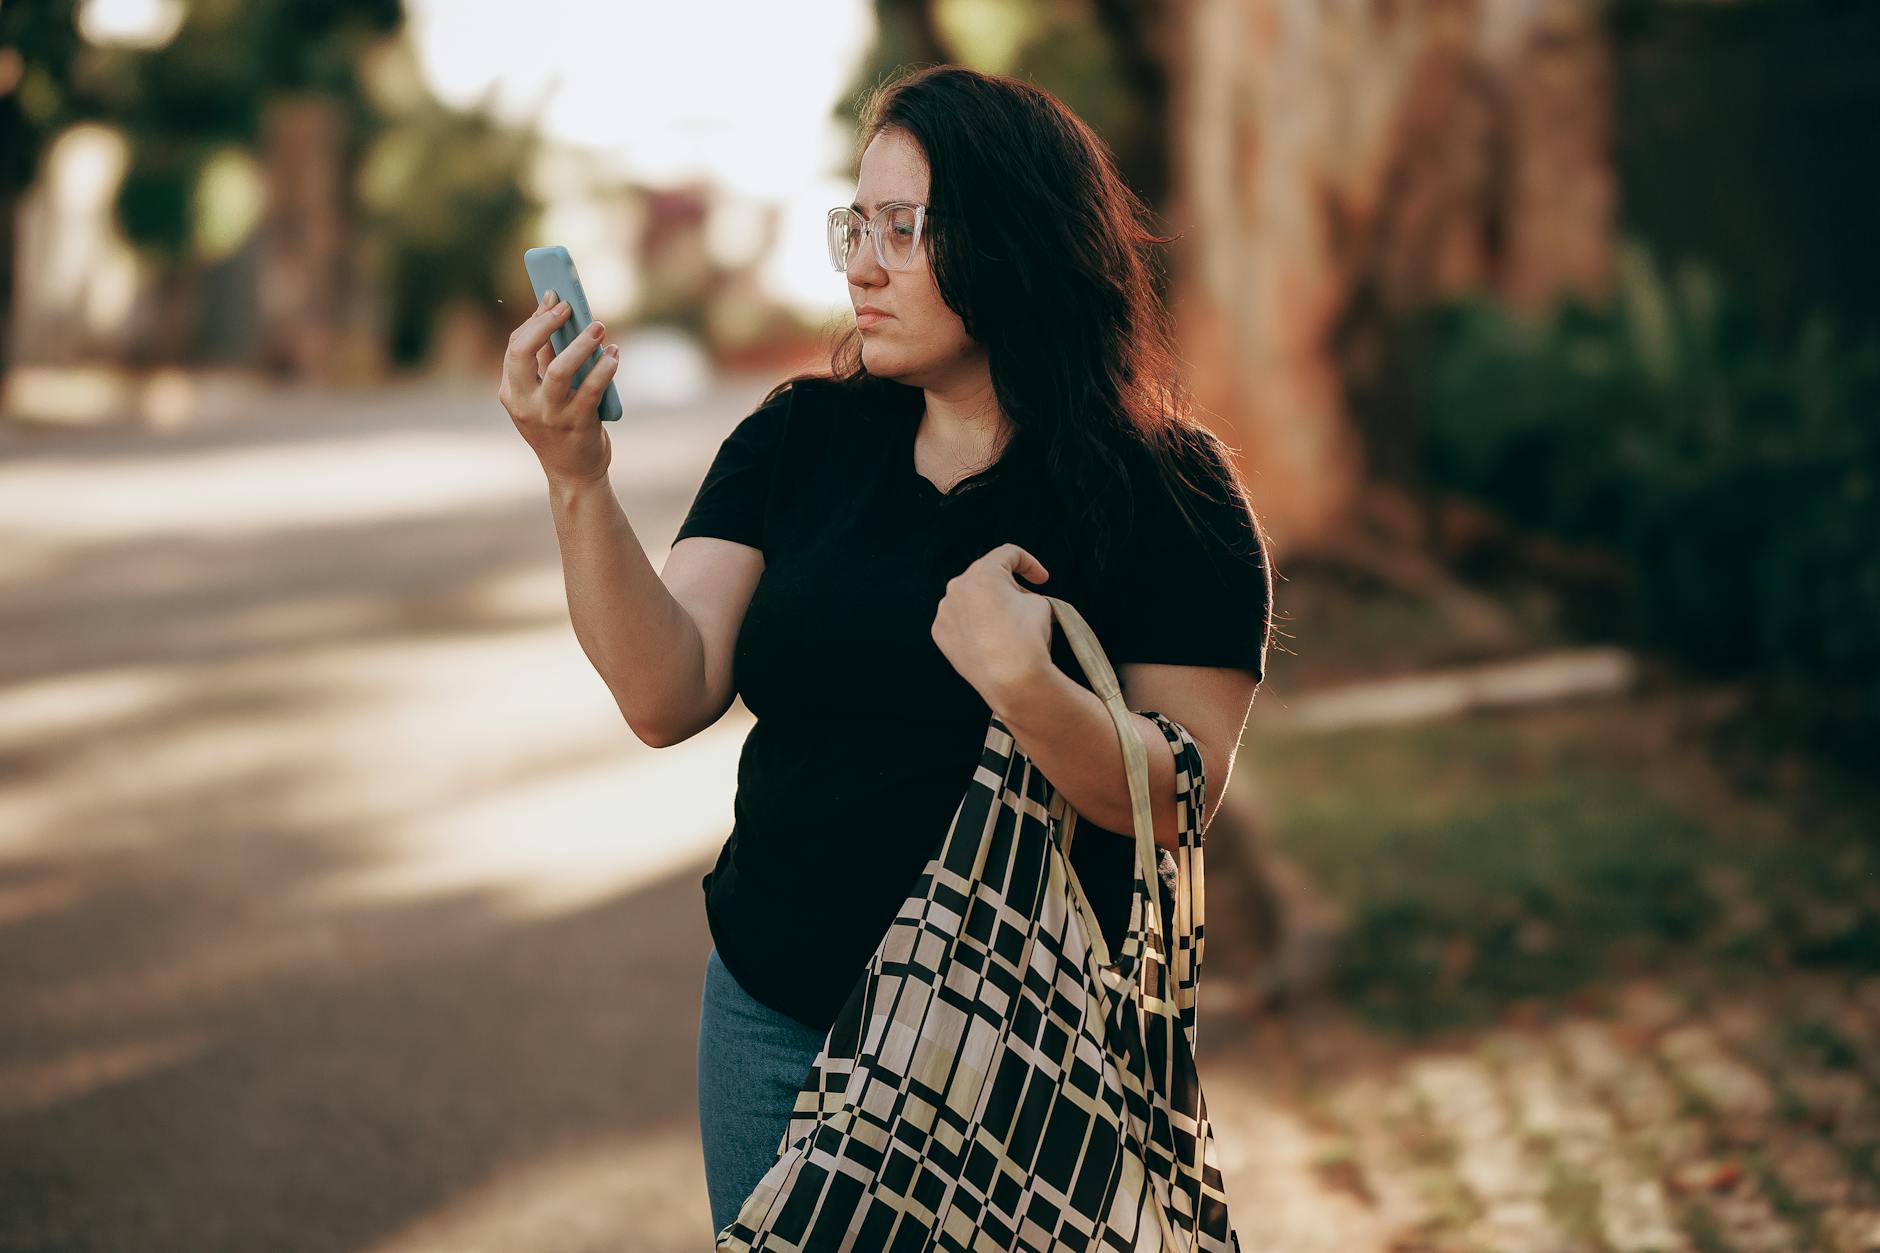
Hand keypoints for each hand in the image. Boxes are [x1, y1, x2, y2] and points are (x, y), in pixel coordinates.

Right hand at [497, 288, 619, 488]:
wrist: (573, 474)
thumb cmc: (560, 426)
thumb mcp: (543, 395)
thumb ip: (545, 360)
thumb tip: (554, 312)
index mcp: (511, 392)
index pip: (515, 346)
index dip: (535, 319)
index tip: (554, 297)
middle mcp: (525, 403)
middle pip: (522, 352)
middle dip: (545, 324)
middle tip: (569, 307)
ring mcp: (550, 415)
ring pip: (558, 371)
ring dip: (580, 344)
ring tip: (599, 328)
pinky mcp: (577, 424)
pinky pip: (591, 389)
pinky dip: (604, 368)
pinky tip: (614, 355)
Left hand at [931, 543, 1054, 705]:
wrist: (1010, 680)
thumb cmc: (1027, 638)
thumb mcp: (1040, 603)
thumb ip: (1024, 592)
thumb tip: (1014, 600)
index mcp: (983, 572)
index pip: (1009, 554)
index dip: (1030, 564)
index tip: (1042, 580)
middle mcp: (957, 586)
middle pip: (986, 577)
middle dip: (1008, 587)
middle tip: (1025, 604)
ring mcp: (945, 611)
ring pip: (970, 599)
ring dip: (987, 606)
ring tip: (1006, 627)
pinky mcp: (940, 633)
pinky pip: (959, 621)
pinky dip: (974, 625)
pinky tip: (989, 641)